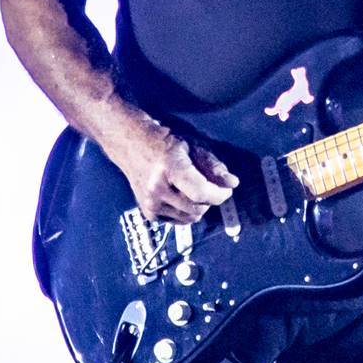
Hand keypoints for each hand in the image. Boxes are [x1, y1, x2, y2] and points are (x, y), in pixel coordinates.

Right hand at [102, 118, 236, 224]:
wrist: (130, 143)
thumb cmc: (164, 141)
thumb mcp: (192, 146)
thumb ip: (213, 165)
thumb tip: (232, 184)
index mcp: (169, 167)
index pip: (200, 193)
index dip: (219, 195)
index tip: (227, 190)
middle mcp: (156, 188)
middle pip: (197, 208)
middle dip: (210, 200)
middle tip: (209, 186)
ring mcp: (149, 202)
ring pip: (189, 218)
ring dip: (198, 206)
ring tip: (193, 189)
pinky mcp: (148, 212)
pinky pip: (178, 221)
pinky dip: (185, 212)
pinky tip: (181, 196)